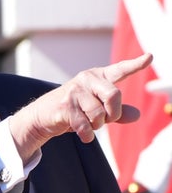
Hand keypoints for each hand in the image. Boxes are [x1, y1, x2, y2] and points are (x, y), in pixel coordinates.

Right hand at [9, 52, 152, 161]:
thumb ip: (117, 112)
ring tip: (88, 125)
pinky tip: (83, 135)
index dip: (135, 64)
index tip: (150, 57)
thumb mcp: (97, 109)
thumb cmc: (73, 110)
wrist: (42, 116)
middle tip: (106, 120)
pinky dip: (87, 135)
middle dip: (113, 113)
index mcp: (97, 77)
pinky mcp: (64, 106)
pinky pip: (85, 125)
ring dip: (97, 126)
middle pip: (114, 95)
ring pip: (99, 114)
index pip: (119, 70)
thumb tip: (136, 115)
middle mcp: (86, 80)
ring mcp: (74, 92)